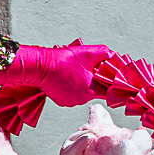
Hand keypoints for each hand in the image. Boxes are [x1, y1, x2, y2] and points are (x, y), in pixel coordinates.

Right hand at [0, 42, 115, 108]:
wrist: (39, 66)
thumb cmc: (62, 60)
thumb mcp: (88, 52)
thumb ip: (105, 54)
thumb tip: (112, 56)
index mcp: (91, 90)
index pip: (109, 92)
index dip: (112, 85)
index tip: (114, 82)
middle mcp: (82, 99)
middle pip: (94, 91)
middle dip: (94, 81)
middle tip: (90, 70)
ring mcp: (70, 102)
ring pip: (82, 93)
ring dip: (82, 84)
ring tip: (75, 72)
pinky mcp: (60, 101)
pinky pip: (71, 95)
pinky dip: (71, 88)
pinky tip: (66, 78)